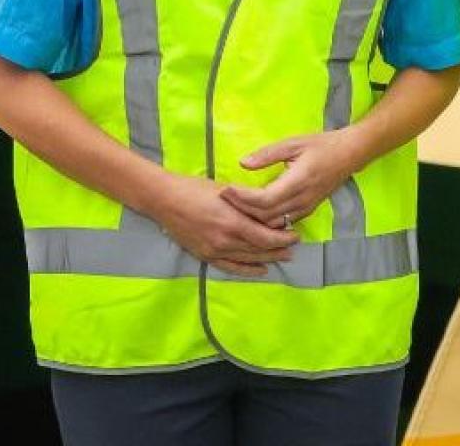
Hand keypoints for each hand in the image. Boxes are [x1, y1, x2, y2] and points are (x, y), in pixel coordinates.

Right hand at [153, 172, 297, 277]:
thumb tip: (268, 210)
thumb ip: (247, 203)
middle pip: (260, 250)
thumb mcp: (226, 190)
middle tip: (294, 246)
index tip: (294, 234)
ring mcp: (215, 250)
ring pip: (248, 260)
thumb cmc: (195, 189)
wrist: (165, 200)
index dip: (283, 238)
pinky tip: (261, 270)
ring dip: (268, 259)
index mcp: (232, 221)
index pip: (265, 236)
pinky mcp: (205, 256)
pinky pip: (231, 267)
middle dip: (279, 249)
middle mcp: (225, 240)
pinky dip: (248, 270)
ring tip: (283, 257)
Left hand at [221, 131, 362, 230]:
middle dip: (241, 208)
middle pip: (265, 215)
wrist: (348, 155)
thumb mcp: (293, 143)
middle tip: (222, 197)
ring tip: (233, 207)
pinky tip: (251, 214)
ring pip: (272, 224)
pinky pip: (281, 223)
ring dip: (252, 218)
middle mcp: (301, 200)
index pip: (264, 199)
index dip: (243, 198)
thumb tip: (242, 163)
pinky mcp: (306, 212)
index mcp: (298, 182)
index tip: (226, 189)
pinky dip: (264, 221)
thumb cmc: (320, 145)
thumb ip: (267, 154)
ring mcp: (305, 209)